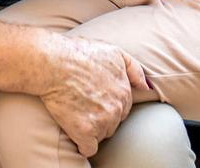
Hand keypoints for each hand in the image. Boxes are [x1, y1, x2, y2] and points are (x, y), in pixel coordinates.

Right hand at [38, 35, 148, 157]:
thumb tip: (146, 87)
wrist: (53, 62)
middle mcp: (117, 107)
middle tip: (83, 102)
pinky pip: (88, 148)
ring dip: (91, 128)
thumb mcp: (112, 51)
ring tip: (76, 110)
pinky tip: (74, 128)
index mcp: (124, 91)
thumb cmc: (79, 52)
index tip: (93, 96)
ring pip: (101, 135)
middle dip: (100, 116)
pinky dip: (81, 142)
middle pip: (113, 123)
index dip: (106, 103)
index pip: (122, 109)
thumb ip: (133, 68)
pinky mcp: (85, 132)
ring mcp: (102, 121)